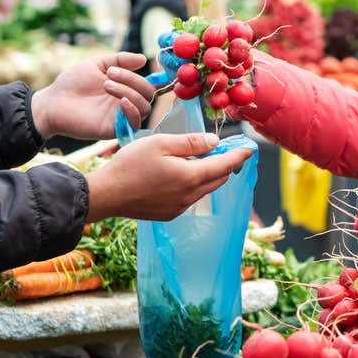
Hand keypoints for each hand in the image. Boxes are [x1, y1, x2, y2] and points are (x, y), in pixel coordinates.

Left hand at [31, 52, 154, 139]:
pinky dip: (132, 110)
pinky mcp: (115, 129)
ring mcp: (121, 116)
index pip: (148, 84)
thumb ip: (120, 60)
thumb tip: (143, 58)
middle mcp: (126, 102)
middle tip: (110, 74)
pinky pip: (135, 123)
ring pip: (144, 107)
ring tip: (106, 85)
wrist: (53, 102)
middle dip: (133, 80)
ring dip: (130, 92)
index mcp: (125, 88)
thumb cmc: (72, 83)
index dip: (151, 76)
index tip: (138, 64)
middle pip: (148, 94)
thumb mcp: (97, 64)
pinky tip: (120, 100)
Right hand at [85, 133, 252, 221]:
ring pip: (205, 189)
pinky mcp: (169, 214)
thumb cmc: (131, 165)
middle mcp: (190, 196)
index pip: (225, 165)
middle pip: (219, 179)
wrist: (106, 195)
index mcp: (191, 177)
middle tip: (225, 149)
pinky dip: (195, 185)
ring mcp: (180, 207)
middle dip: (226, 164)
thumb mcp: (161, 144)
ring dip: (209, 174)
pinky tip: (182, 175)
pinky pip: (191, 198)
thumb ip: (191, 143)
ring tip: (201, 158)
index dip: (239, 155)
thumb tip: (214, 142)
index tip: (250, 148)